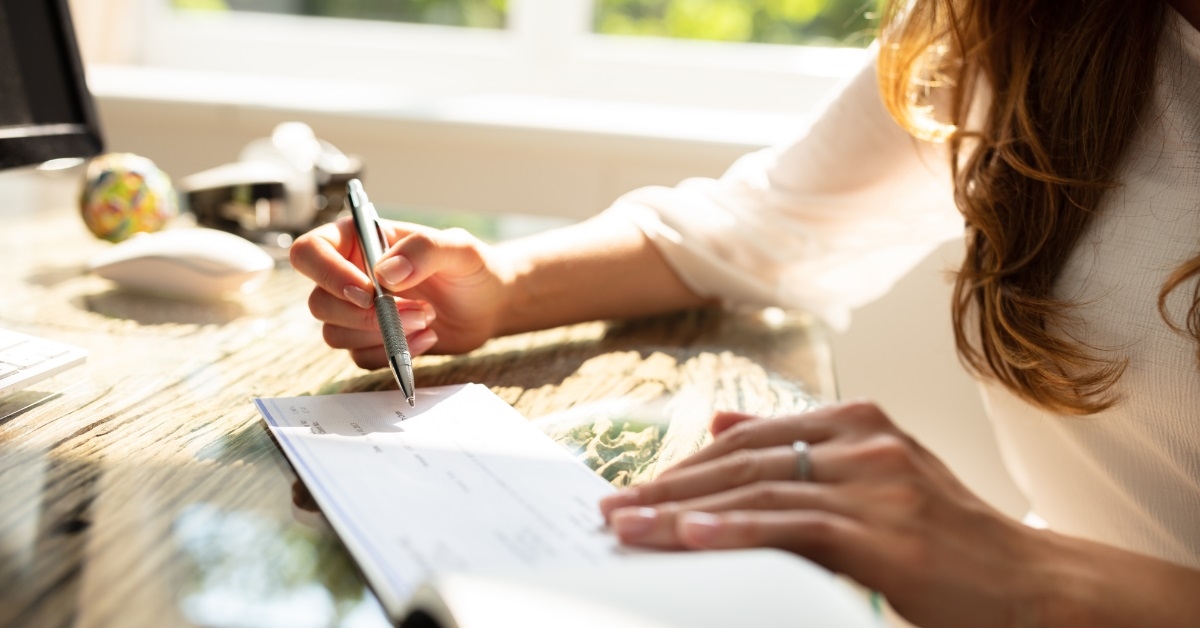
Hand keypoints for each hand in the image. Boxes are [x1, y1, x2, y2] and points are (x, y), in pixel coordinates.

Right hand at [290, 217, 511, 366]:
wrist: (489, 305)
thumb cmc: (473, 268)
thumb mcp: (459, 248)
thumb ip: (424, 250)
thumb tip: (385, 273)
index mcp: (358, 240)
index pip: (310, 252)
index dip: (328, 275)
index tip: (368, 292)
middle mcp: (349, 275)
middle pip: (318, 302)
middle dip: (365, 316)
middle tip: (417, 311)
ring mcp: (357, 311)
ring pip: (334, 334)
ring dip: (381, 335)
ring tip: (427, 319)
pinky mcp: (371, 341)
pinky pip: (359, 357)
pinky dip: (392, 354)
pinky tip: (427, 338)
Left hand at [598, 402, 1050, 627]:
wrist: (1035, 587)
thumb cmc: (950, 542)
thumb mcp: (875, 478)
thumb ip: (801, 449)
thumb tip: (717, 425)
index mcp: (859, 423)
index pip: (750, 436)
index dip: (686, 463)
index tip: (638, 487)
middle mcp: (866, 443)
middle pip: (743, 459)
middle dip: (671, 486)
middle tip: (615, 509)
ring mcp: (878, 484)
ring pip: (760, 488)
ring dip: (683, 510)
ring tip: (629, 527)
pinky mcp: (887, 533)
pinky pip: (796, 525)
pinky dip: (738, 529)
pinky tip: (692, 535)